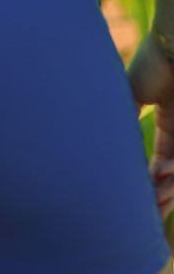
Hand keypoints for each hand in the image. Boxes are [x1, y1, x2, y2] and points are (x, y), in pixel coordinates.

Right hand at [128, 31, 173, 221]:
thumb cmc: (154, 62)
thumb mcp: (132, 92)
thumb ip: (124, 116)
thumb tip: (105, 142)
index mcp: (169, 122)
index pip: (160, 162)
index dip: (149, 182)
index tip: (135, 195)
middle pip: (172, 174)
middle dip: (161, 194)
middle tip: (145, 211)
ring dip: (168, 190)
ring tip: (151, 200)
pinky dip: (173, 174)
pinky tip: (159, 177)